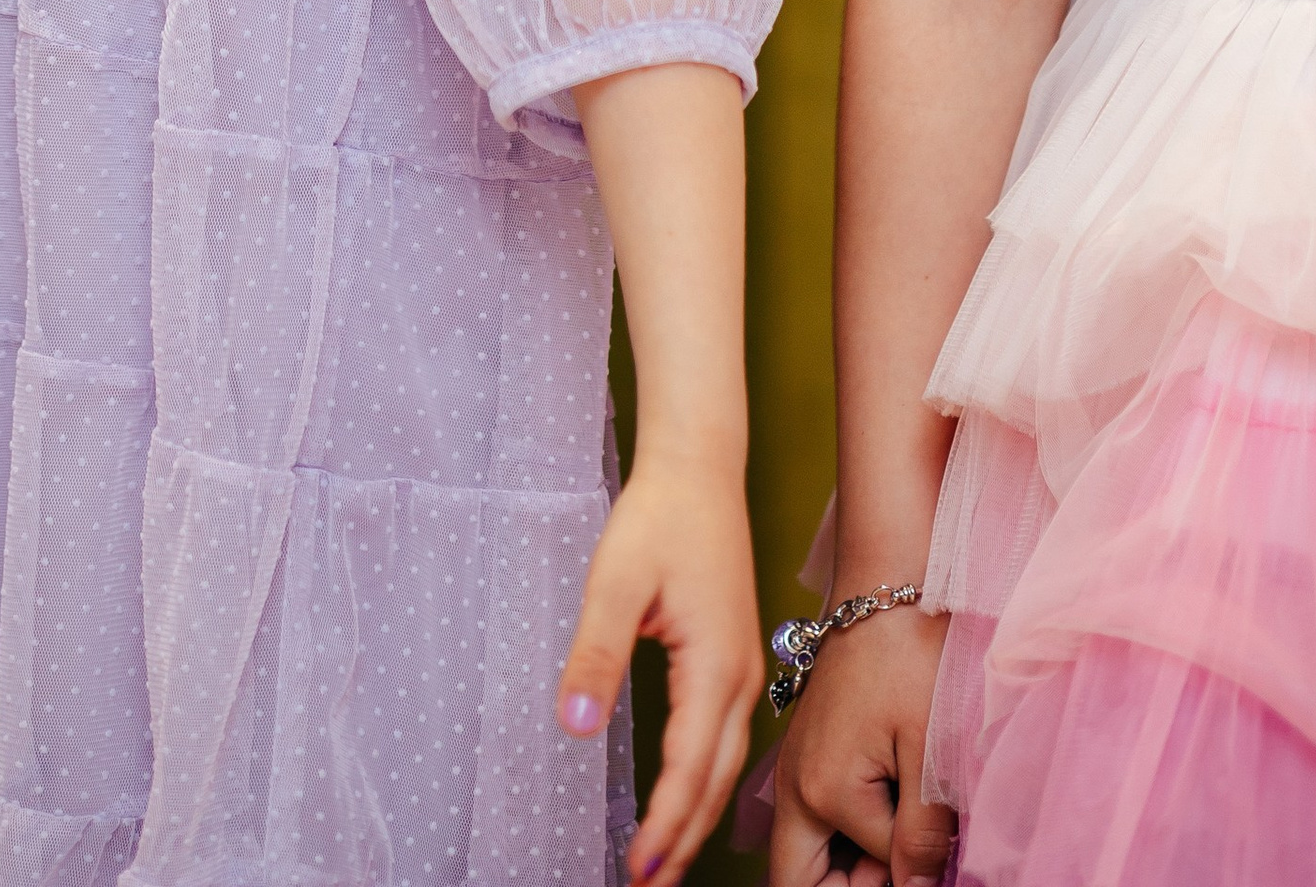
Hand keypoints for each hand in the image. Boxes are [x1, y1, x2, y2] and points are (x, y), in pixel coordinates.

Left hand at [559, 450, 762, 886]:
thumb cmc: (658, 519)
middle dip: (684, 841)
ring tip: (663, 862)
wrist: (699, 469)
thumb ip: (593, 655)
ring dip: (697, 817)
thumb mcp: (614, 582)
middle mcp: (740, 679)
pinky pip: (726, 740)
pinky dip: (706, 782)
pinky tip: (686, 796)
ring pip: (726, 766)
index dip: (664, 827)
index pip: (690, 770)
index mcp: (715, 668)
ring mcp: (745, 670)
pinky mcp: (736, 660)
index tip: (636, 872)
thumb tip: (570, 723)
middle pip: (716, 782)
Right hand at [769, 606, 951, 885]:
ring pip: (807, 853)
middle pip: (800, 879)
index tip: (935, 851)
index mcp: (821, 791)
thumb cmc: (910, 658)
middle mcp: (794, 786)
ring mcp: (795, 769)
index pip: (874, 875)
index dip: (912, 874)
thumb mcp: (928, 752)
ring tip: (908, 828)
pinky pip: (817, 820)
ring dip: (850, 864)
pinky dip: (850, 833)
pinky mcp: (807, 753)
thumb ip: (921, 835)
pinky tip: (894, 806)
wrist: (885, 584)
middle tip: (905, 862)